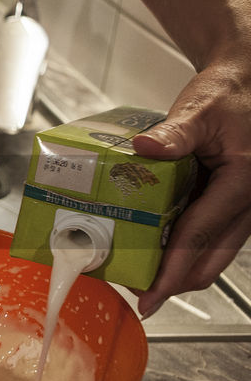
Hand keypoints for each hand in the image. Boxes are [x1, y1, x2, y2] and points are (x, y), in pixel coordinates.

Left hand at [132, 56, 250, 316]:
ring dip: (180, 268)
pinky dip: (186, 249)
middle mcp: (248, 201)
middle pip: (211, 258)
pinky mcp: (233, 204)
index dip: (173, 269)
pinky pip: (212, 236)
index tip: (151, 294)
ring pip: (214, 253)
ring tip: (143, 278)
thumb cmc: (229, 96)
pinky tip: (157, 250)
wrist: (246, 84)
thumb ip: (175, 132)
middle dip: (175, 281)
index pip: (201, 235)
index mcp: (243, 181)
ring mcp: (243, 206)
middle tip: (140, 296)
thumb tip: (145, 148)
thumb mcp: (200, 109)